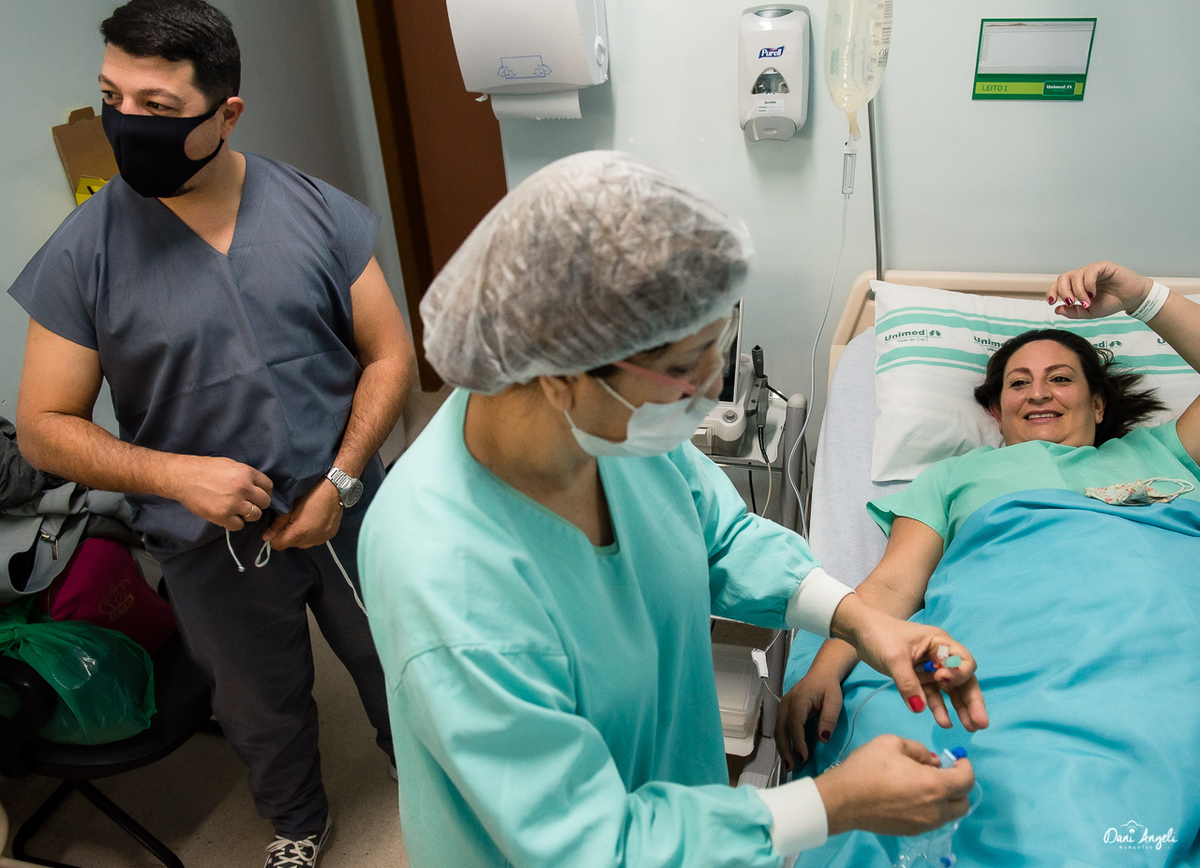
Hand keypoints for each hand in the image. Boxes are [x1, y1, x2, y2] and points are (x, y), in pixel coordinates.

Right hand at [172, 455, 272, 531]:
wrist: (182, 477)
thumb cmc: (205, 469)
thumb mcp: (230, 465)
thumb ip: (246, 476)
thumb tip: (258, 487)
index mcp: (246, 473)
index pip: (268, 486)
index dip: (264, 492)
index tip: (258, 495)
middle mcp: (243, 488)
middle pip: (264, 502)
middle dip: (258, 504)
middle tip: (248, 504)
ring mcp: (234, 503)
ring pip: (255, 515)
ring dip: (248, 515)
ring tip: (237, 511)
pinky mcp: (223, 516)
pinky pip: (239, 525)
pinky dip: (234, 523)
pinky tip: (227, 517)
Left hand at [263, 479, 342, 550]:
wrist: (336, 487)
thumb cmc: (311, 493)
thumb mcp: (290, 506)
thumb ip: (277, 524)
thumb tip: (266, 537)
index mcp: (300, 531)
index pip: (278, 545)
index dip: (274, 538)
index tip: (275, 529)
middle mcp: (312, 539)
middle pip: (291, 545)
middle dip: (288, 536)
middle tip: (291, 520)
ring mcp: (322, 538)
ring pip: (303, 544)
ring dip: (300, 536)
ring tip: (303, 521)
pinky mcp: (330, 536)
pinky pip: (315, 540)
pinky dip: (311, 534)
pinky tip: (314, 522)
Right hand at [774, 668, 843, 770]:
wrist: (821, 673)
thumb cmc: (829, 687)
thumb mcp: (834, 701)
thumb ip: (829, 719)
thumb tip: (823, 739)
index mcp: (799, 699)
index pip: (794, 723)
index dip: (797, 741)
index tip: (804, 757)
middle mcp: (786, 703)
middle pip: (781, 729)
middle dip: (785, 749)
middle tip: (792, 767)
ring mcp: (783, 706)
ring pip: (778, 730)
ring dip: (782, 748)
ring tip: (789, 765)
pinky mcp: (784, 711)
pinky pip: (780, 728)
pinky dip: (783, 742)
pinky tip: (788, 753)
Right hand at [815, 735, 973, 836]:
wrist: (843, 800)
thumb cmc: (867, 768)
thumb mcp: (892, 743)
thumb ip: (919, 749)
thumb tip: (932, 762)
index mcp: (934, 785)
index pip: (967, 781)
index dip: (966, 767)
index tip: (958, 760)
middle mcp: (935, 810)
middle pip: (964, 803)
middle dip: (960, 786)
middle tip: (944, 772)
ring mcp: (924, 824)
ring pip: (949, 814)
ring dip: (946, 798)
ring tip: (925, 783)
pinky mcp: (912, 831)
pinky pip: (932, 820)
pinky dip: (931, 807)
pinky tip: (912, 796)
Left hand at [833, 596, 988, 731]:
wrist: (860, 632)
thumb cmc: (880, 635)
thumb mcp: (894, 658)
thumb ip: (908, 683)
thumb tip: (919, 709)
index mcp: (940, 643)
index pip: (963, 661)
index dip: (959, 674)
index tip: (942, 679)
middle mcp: (940, 656)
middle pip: (963, 680)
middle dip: (972, 701)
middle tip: (980, 723)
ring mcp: (930, 668)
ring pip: (951, 691)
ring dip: (960, 708)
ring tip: (970, 728)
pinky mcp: (919, 678)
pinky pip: (933, 695)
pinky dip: (939, 708)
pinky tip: (944, 722)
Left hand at [1049, 261, 1152, 319]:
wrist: (1131, 299)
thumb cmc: (1111, 303)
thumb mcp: (1089, 312)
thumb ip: (1073, 312)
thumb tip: (1056, 309)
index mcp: (1076, 286)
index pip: (1058, 284)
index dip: (1052, 291)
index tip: (1052, 302)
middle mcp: (1082, 276)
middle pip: (1063, 278)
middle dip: (1063, 291)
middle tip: (1070, 303)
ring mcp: (1092, 270)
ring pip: (1075, 275)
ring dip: (1077, 291)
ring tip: (1087, 302)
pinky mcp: (1103, 267)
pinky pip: (1089, 272)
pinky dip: (1088, 284)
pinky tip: (1093, 294)